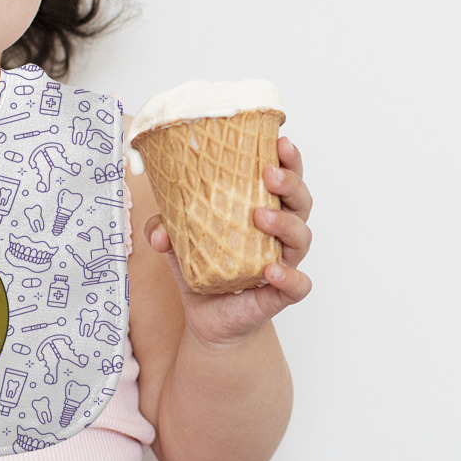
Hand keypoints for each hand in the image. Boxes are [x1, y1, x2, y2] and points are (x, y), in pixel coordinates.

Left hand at [144, 135, 313, 346]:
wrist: (207, 318)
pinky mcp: (282, 293)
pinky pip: (298, 284)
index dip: (288, 159)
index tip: (280, 141)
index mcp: (264, 208)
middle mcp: (281, 232)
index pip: (284, 178)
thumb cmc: (203, 269)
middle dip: (290, 182)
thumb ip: (164, 228)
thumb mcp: (177, 243)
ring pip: (302, 237)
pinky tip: (271, 270)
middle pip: (301, 201)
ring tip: (260, 216)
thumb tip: (159, 233)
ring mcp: (285, 261)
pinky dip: (289, 276)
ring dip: (285, 223)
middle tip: (268, 173)